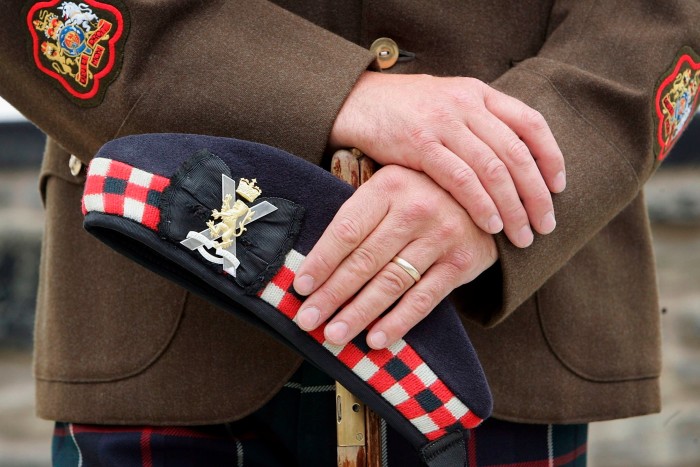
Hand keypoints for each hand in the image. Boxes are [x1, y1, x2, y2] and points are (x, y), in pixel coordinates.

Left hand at [293, 165, 497, 348]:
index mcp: (388, 187)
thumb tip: (313, 265)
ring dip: (359, 313)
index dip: (321, 261)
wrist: (484, 196)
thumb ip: (359, 217)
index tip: (300, 287)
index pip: (346, 230)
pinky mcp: (460, 263)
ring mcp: (440, 236)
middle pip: (365, 260)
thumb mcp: (390, 189)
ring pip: (391, 283)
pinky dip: (398, 322)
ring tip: (334, 335)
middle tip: (307, 320)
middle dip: (332, 294)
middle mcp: (415, 209)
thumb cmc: (419, 196)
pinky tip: (376, 339)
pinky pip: (423, 298)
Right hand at [329, 71, 565, 247]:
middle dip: (536, 194)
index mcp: (480, 94)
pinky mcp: (420, 144)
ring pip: (493, 169)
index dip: (551, 157)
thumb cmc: (406, 110)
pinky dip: (480, 204)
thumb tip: (513, 162)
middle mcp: (467, 105)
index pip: (531, 123)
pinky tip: (490, 225)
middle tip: (546, 225)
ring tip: (521, 235)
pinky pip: (460, 178)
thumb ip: (479, 123)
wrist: (359, 101)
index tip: (559, 188)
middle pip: (517, 153)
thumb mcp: (449, 103)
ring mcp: (444, 123)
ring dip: (512, 207)